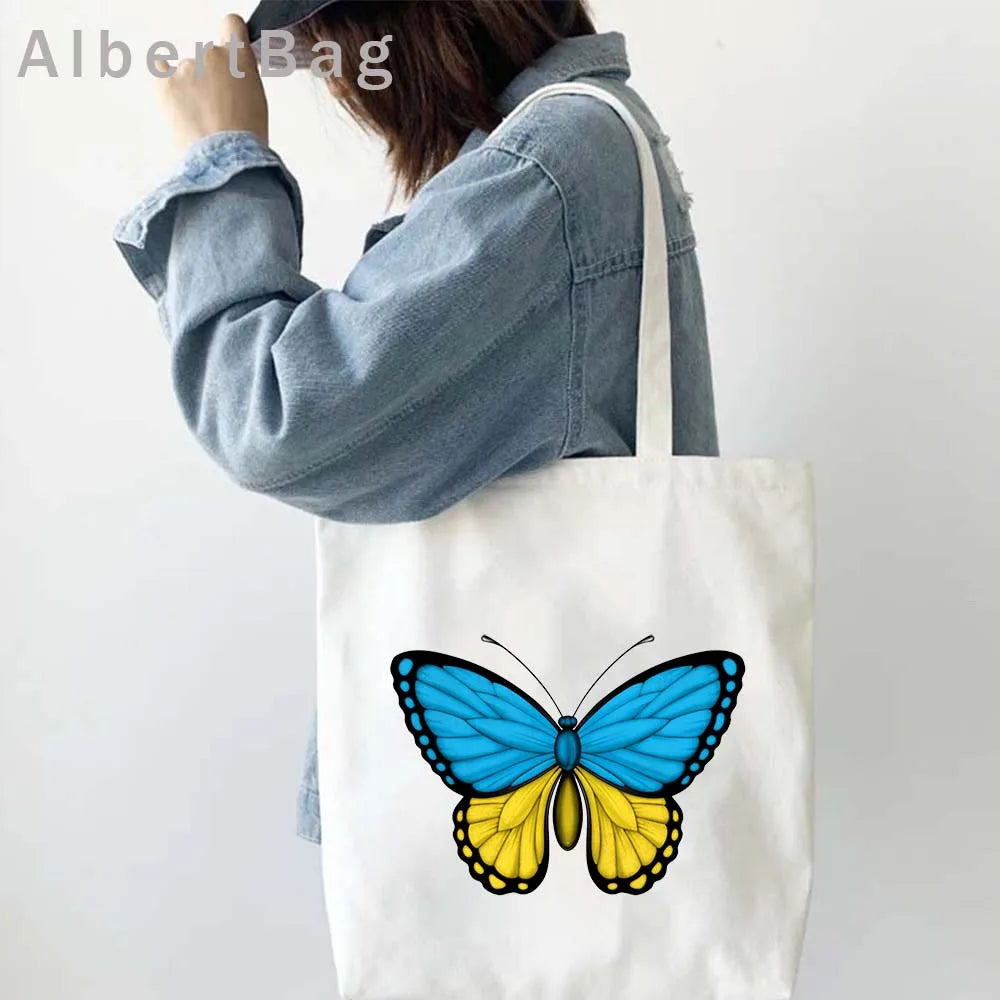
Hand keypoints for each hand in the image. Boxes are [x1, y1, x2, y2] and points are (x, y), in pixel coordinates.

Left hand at [153, 14, 267, 149]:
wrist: (225, 162)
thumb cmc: (244, 141)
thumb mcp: (257, 104)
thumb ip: (243, 80)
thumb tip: (233, 79)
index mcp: (239, 59)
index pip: (231, 25)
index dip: (230, 35)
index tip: (228, 46)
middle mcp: (211, 56)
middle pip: (207, 57)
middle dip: (210, 77)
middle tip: (216, 107)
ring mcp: (186, 68)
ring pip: (185, 70)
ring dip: (189, 89)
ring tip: (199, 120)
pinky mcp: (163, 82)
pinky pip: (159, 69)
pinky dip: (164, 80)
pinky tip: (173, 97)